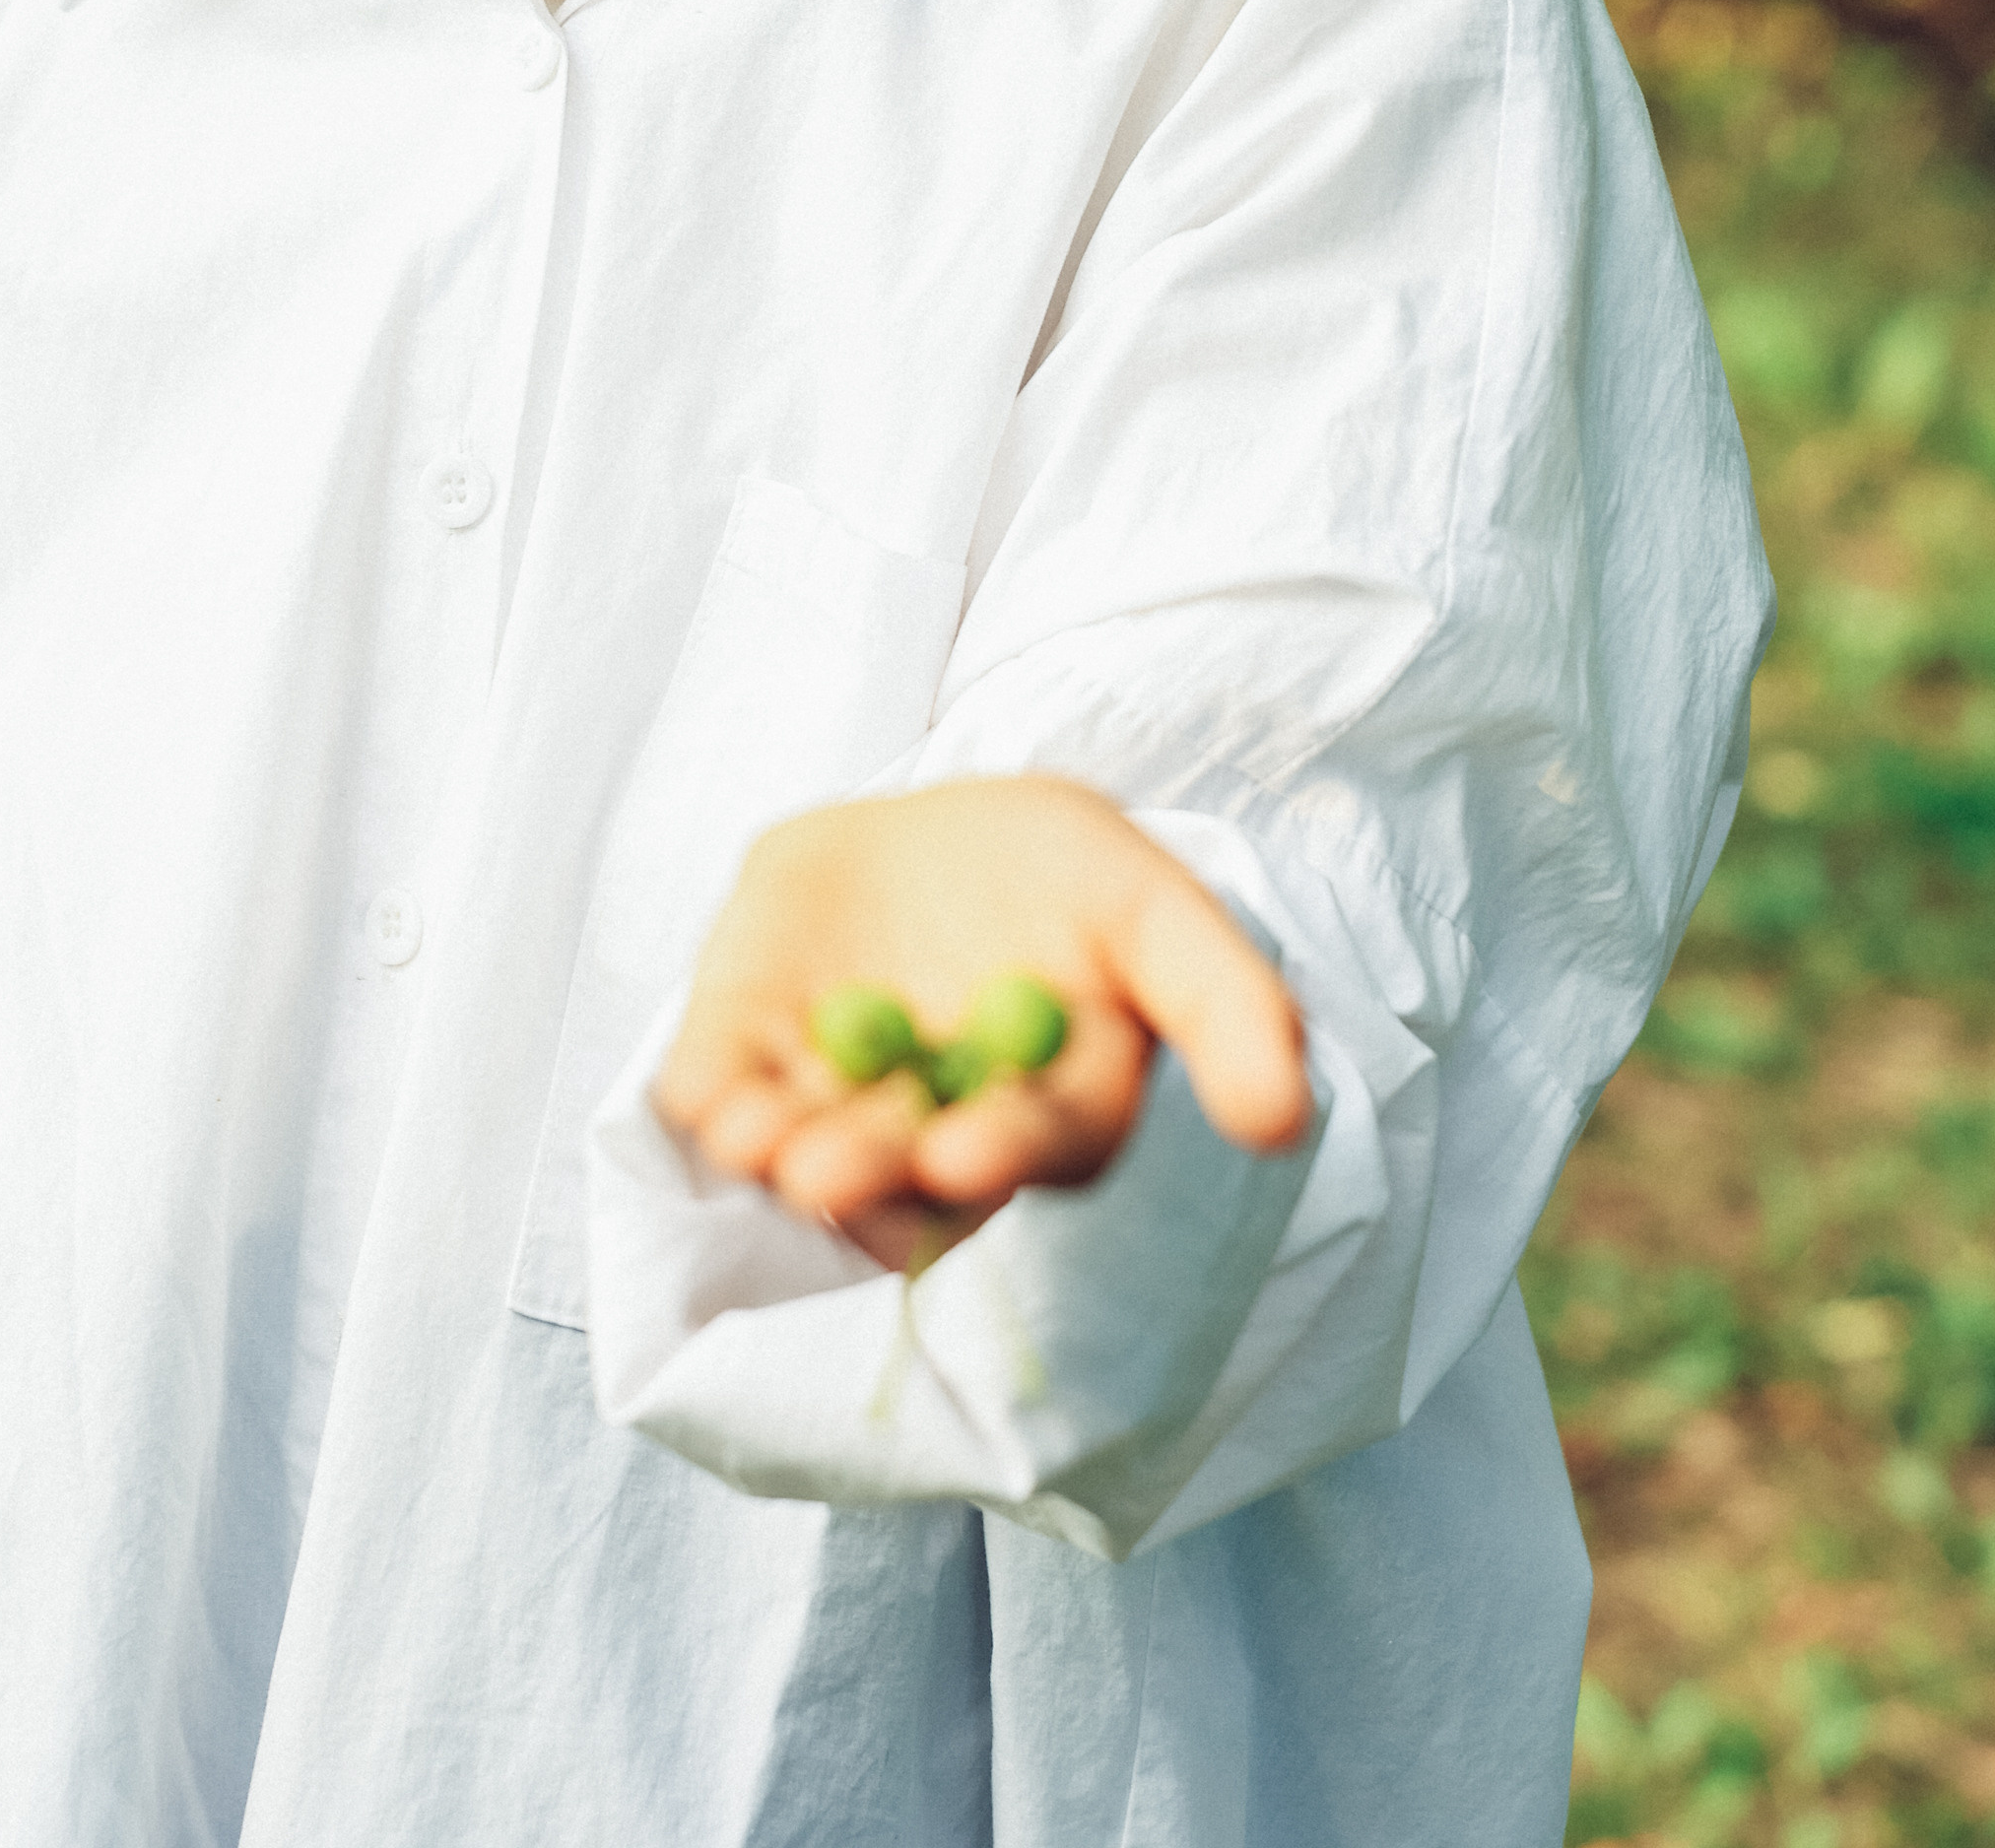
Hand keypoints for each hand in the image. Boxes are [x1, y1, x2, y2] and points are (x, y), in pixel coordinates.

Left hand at [653, 777, 1310, 1271]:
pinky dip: (711, 1103)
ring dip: (781, 1155)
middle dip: (869, 1171)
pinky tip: (712, 1104)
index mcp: (1043, 1115)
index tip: (969, 1151)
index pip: (1025, 1148)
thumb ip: (1229, 1008)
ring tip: (767, 1145)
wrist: (944, 822)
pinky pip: (718, 1097)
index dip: (998, 1152)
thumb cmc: (1067, 879)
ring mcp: (831, 1102)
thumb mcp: (1156, 911)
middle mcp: (932, 1135)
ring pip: (802, 1150)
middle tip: (834, 1170)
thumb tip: (1284, 1121)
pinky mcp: (745, 1054)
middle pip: (900, 1172)